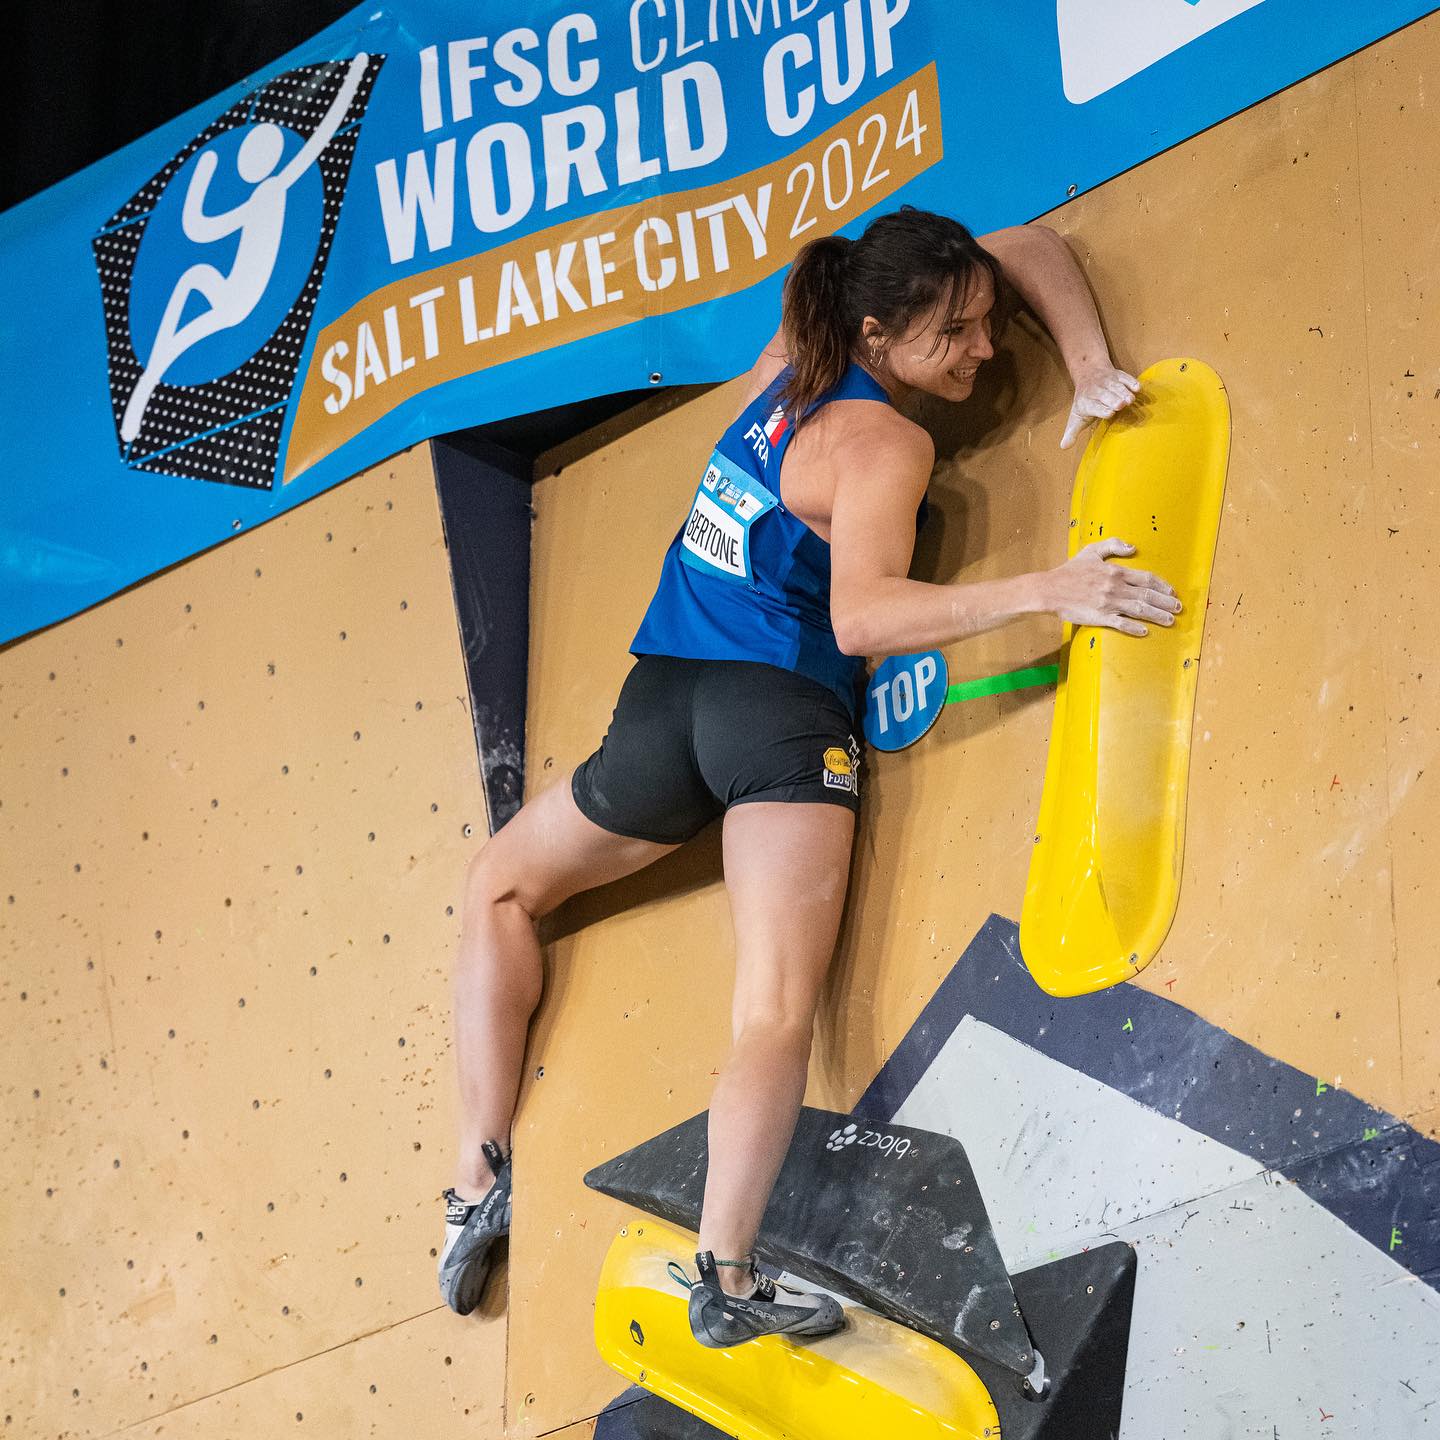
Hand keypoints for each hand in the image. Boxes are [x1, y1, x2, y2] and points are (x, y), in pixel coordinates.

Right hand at [1043, 538, 1180, 636]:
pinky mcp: (1100, 617)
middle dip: (1165, 602)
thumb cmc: (1069, 571)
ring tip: (1170, 620)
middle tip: (1178, 608)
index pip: (1145, 578)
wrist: (1049, 590)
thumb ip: (1113, 545)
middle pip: (1147, 595)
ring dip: (1157, 615)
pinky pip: (1121, 624)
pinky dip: (1134, 628)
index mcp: (1115, 572)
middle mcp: (1116, 587)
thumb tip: (1133, 547)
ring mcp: (1109, 603)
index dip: (1161, 585)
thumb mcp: (1091, 551)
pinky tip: (1144, 631)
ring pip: (1139, 610)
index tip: (1171, 591)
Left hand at [1060, 365, 1139, 449]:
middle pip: (1105, 395)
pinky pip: (1125, 377)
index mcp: (1086, 402)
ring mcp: (1108, 381)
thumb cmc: (1084, 401)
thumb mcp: (1075, 417)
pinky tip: (1137, 388)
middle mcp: (1096, 390)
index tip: (1109, 414)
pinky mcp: (1118, 375)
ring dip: (1123, 392)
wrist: (1088, 372)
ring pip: (1116, 386)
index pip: (1094, 406)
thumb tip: (1063, 447)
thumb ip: (1071, 432)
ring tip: (1130, 400)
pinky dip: (1131, 382)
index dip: (1101, 409)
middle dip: (1112, 400)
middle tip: (1120, 405)